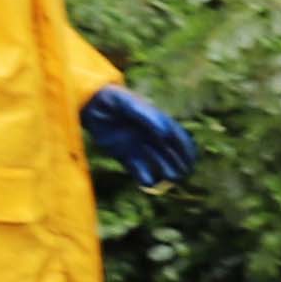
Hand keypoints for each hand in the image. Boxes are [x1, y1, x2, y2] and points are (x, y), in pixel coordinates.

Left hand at [81, 87, 196, 187]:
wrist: (90, 104)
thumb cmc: (112, 99)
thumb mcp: (129, 104)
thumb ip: (147, 116)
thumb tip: (166, 134)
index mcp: (157, 121)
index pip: (178, 138)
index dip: (186, 150)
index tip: (191, 161)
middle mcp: (151, 136)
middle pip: (172, 155)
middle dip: (179, 165)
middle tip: (181, 175)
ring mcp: (139, 147)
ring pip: (159, 165)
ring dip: (165, 173)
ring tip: (169, 179)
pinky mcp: (125, 156)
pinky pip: (140, 171)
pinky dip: (145, 179)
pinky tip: (146, 182)